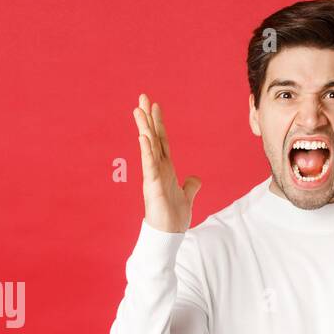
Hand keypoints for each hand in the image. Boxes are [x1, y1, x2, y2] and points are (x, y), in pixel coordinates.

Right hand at [134, 93, 201, 233]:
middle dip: (147, 118)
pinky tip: (144, 137)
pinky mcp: (153, 186)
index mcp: (165, 169)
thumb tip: (195, 178)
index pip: (161, 141)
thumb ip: (190, 185)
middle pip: (152, 138)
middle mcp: (157, 169)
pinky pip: (149, 165)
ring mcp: (153, 176)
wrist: (168, 235)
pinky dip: (146, 151)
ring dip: (144, 128)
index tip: (154, 105)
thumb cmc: (173, 218)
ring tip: (138, 110)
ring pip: (148, 147)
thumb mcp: (187, 197)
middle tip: (142, 98)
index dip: (158, 123)